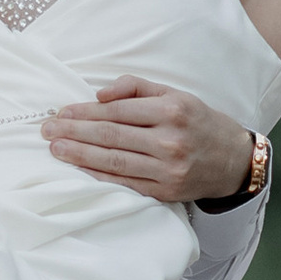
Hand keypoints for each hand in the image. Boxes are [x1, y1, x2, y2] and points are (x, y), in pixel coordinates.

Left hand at [42, 77, 255, 209]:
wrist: (233, 160)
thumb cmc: (199, 122)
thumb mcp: (176, 94)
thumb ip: (137, 88)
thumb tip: (99, 94)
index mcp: (172, 110)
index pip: (117, 111)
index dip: (85, 112)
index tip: (61, 112)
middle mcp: (169, 140)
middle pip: (110, 135)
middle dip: (74, 131)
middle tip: (47, 130)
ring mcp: (167, 169)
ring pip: (113, 160)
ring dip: (79, 154)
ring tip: (55, 148)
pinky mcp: (165, 191)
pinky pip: (124, 181)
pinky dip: (98, 174)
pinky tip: (78, 167)